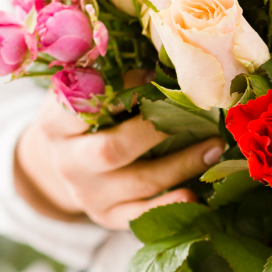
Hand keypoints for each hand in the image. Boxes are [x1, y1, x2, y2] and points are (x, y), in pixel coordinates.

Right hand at [14, 93, 223, 229]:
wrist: (61, 166)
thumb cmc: (83, 120)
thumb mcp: (80, 95)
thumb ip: (107, 78)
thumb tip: (161, 54)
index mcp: (56, 125)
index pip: (82, 108)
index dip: (119, 92)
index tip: (152, 76)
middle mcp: (69, 163)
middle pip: (113, 150)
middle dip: (157, 131)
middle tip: (197, 113)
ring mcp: (89, 195)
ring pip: (140, 182)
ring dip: (182, 164)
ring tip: (215, 146)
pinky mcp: (108, 217)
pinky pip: (142, 216)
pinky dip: (171, 205)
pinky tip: (196, 194)